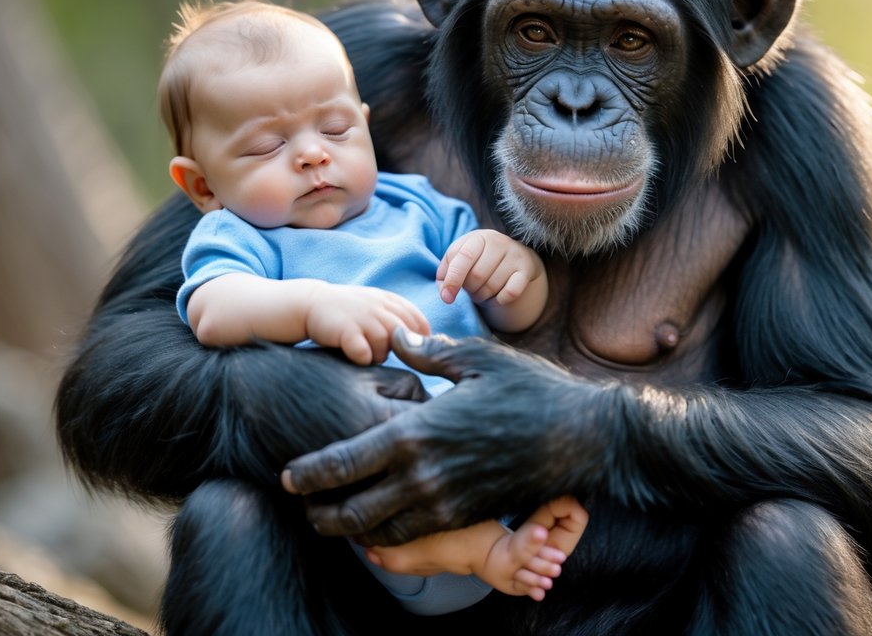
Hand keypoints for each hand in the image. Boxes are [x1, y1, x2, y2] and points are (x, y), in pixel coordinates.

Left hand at [281, 330, 608, 545]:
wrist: (582, 438)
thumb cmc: (531, 389)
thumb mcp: (477, 358)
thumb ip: (428, 351)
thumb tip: (394, 336)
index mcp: (417, 432)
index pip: (344, 461)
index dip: (310, 473)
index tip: (289, 476)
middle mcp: (424, 476)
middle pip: (352, 510)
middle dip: (320, 513)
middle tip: (302, 507)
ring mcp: (446, 503)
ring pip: (380, 532)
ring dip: (350, 531)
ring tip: (335, 520)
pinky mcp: (466, 517)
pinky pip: (414, 536)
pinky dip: (388, 537)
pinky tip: (380, 524)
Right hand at [308, 285, 430, 364]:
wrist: (309, 304)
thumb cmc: (347, 310)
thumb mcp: (374, 305)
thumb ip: (397, 317)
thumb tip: (423, 339)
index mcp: (387, 300)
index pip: (417, 320)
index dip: (420, 338)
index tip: (413, 350)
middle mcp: (378, 306)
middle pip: (405, 334)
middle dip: (400, 349)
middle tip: (385, 354)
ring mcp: (362, 317)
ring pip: (387, 344)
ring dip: (379, 355)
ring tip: (366, 353)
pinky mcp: (346, 330)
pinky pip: (365, 353)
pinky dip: (363, 358)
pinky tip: (355, 355)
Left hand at [437, 230, 542, 305]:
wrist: (515, 256)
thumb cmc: (479, 260)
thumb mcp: (460, 259)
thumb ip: (445, 273)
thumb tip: (445, 293)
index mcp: (477, 237)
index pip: (463, 258)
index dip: (453, 280)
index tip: (447, 298)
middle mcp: (498, 242)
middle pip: (477, 276)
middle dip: (470, 290)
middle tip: (471, 291)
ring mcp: (514, 255)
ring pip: (492, 286)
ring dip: (483, 297)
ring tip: (482, 293)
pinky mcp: (527, 269)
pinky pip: (511, 293)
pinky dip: (500, 301)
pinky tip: (497, 298)